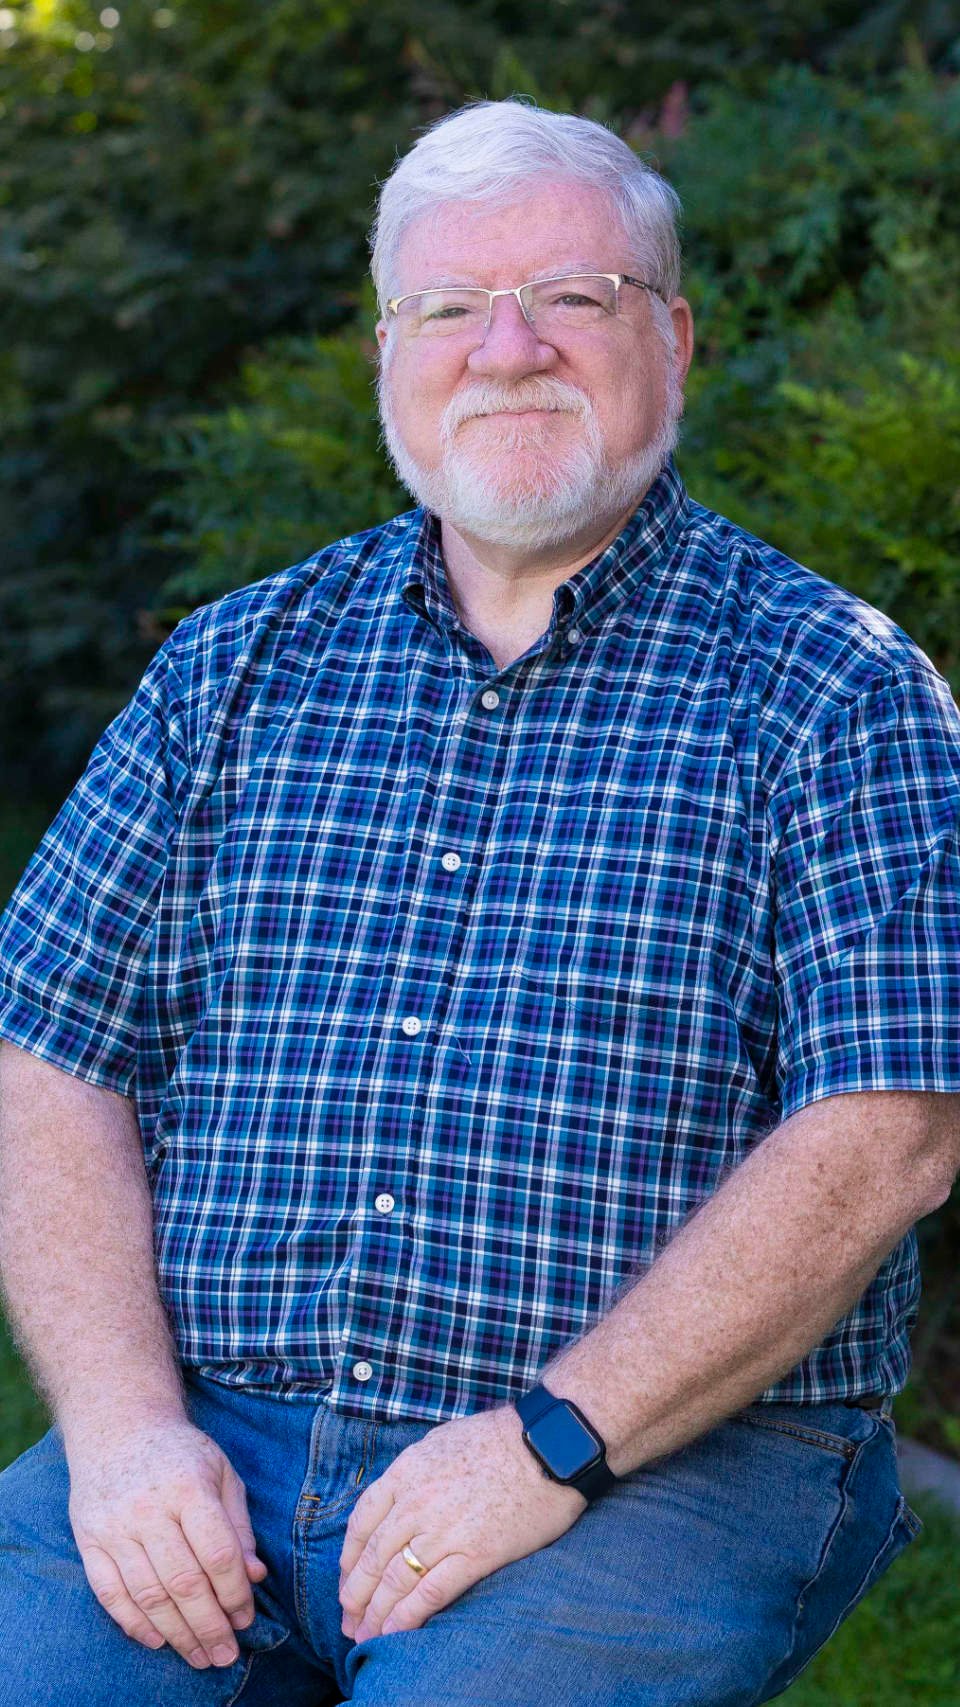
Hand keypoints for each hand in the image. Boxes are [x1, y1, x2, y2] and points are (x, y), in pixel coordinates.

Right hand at [66, 1416, 267, 1669]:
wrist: (118, 1427)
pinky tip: (158, 1640)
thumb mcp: (221, 1472)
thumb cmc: (180, 1453)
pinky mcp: (90, 1539)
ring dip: (177, 1634)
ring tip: (199, 1656)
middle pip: (184, 1582)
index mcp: (189, 1488)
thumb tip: (255, 1576)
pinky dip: (133, 1623)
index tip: (246, 1618)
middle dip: (209, 1626)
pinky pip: (110, 1593)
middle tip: (226, 1655)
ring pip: (148, 1595)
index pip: (218, 1555)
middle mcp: (149, 1509)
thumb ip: (239, 1525)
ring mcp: (115, 1526)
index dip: (235, 1594)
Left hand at [338, 1403, 585, 1641]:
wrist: (547, 1446)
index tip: (346, 1579)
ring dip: (376, 1614)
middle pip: (374, 1558)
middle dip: (357, 1595)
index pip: (362, 1522)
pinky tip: (395, 1633)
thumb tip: (398, 1497)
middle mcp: (416, 1503)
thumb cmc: (499, 1438)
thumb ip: (413, 1472)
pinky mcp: (474, 1555)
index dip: (349, 1558)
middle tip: (348, 1621)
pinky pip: (431, 1592)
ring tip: (366, 1637)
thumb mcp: (440, 1441)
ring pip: (396, 1580)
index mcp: (406, 1472)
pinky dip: (408, 1617)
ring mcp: (443, 1531)